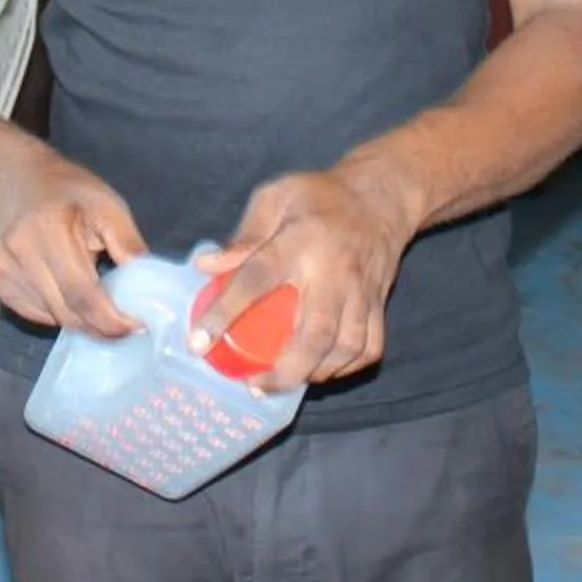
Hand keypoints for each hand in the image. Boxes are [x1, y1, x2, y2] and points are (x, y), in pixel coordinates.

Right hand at [0, 149, 145, 339]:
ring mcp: (1, 267)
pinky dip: (57, 311)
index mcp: (50, 228)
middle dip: (99, 325)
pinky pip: (33, 313)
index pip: (82, 293)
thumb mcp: (109, 206)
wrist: (18, 180)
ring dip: (79, 318)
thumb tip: (151, 289)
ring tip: (94, 297)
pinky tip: (64, 288)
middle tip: (124, 322)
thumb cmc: (70, 192)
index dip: (110, 319)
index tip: (137, 327)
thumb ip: (129, 245)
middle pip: (66, 312)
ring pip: (51, 317)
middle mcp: (19, 250)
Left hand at [192, 160, 422, 389]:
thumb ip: (244, 234)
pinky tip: (321, 371)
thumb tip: (206, 266)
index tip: (199, 342)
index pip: (256, 278)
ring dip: (315, 373)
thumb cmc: (319, 196)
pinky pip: (369, 348)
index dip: (224, 312)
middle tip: (255, 386)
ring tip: (284, 382)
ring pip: (345, 347)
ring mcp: (360, 291)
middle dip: (285, 370)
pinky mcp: (379, 303)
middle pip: (313, 333)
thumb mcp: (275, 197)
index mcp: (299, 240)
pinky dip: (346, 368)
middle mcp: (333, 272)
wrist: (381, 195)